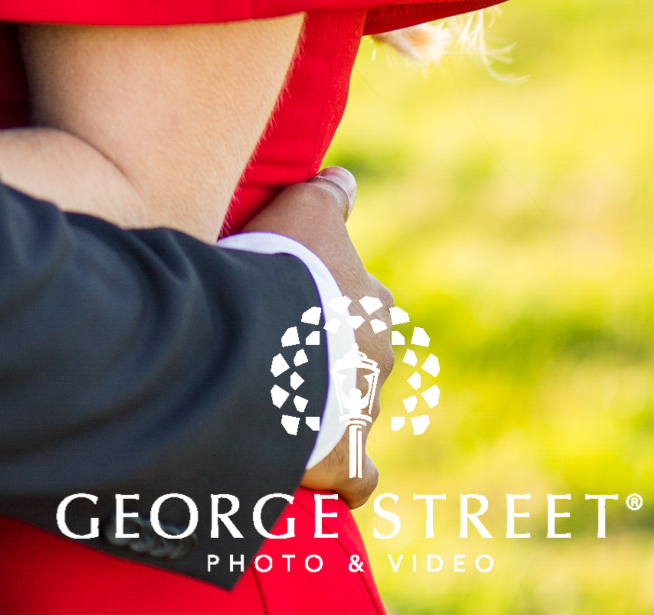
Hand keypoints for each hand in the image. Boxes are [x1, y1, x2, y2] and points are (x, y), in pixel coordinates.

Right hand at [244, 167, 392, 509]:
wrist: (274, 340)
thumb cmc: (288, 267)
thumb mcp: (306, 208)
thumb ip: (329, 193)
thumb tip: (345, 176)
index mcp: (372, 303)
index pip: (361, 302)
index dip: (327, 302)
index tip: (295, 306)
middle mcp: (379, 357)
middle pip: (359, 359)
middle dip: (329, 359)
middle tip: (280, 355)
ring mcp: (365, 410)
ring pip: (353, 411)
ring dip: (323, 409)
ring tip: (276, 403)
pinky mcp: (348, 458)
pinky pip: (356, 476)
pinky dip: (341, 476)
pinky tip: (316, 469)